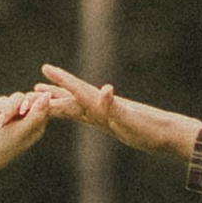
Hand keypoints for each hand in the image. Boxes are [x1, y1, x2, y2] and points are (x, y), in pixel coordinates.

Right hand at [0, 88, 56, 177]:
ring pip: (5, 99)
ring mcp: (8, 112)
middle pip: (20, 98)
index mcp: (36, 122)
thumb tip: (48, 95)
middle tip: (1, 123)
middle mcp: (23, 116)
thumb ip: (36, 114)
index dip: (30, 102)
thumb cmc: (3, 147)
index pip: (39, 102)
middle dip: (8, 109)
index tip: (22, 111)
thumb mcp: (21, 131)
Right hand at [38, 66, 200, 159]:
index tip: (45, 67)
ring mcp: (106, 115)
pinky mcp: (111, 123)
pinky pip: (86, 116)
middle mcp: (102, 107)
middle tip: (33, 88)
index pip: (77, 90)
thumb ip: (115, 106)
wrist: (168, 134)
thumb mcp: (131, 119)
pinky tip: (75, 113)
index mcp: (102, 105)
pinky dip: (76, 113)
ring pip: (77, 106)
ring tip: (46, 98)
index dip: (61, 80)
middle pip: (72, 97)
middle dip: (54, 92)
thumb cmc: (150, 129)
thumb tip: (105, 90)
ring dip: (61, 101)